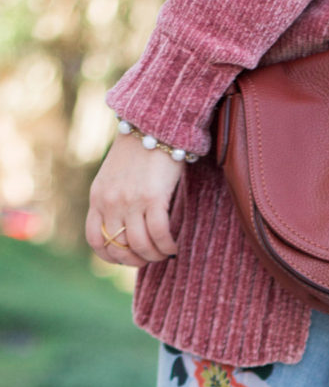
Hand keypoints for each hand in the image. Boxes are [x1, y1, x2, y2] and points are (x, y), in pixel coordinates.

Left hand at [85, 133, 183, 267]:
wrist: (152, 126)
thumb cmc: (138, 154)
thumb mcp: (114, 178)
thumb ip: (114, 202)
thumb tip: (127, 234)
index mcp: (98, 198)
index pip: (96, 240)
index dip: (112, 257)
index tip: (128, 258)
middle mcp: (111, 202)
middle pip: (120, 248)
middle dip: (137, 260)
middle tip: (151, 257)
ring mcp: (130, 201)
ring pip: (141, 245)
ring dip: (155, 255)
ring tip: (165, 252)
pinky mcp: (152, 198)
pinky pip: (159, 235)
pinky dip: (168, 246)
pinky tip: (174, 246)